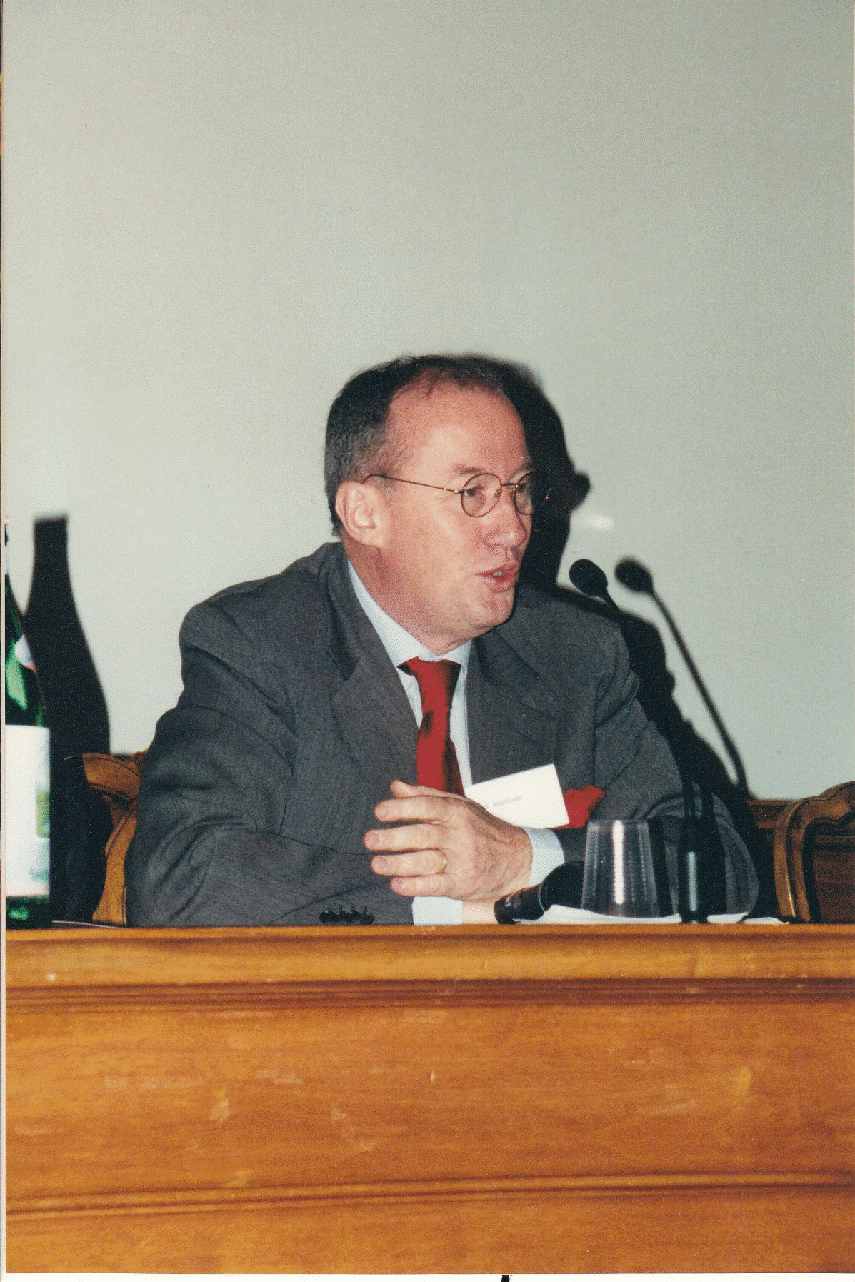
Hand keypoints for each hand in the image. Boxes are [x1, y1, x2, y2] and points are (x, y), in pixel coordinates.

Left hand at [364, 779, 532, 901]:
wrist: (518, 858)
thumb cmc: (483, 830)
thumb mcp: (460, 806)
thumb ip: (426, 796)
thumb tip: (396, 787)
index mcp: (457, 812)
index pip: (427, 806)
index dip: (402, 808)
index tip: (380, 811)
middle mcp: (459, 835)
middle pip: (422, 835)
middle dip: (393, 838)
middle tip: (371, 840)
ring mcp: (462, 860)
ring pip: (426, 861)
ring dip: (398, 864)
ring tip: (377, 864)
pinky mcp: (462, 884)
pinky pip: (436, 885)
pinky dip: (415, 886)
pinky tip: (398, 885)